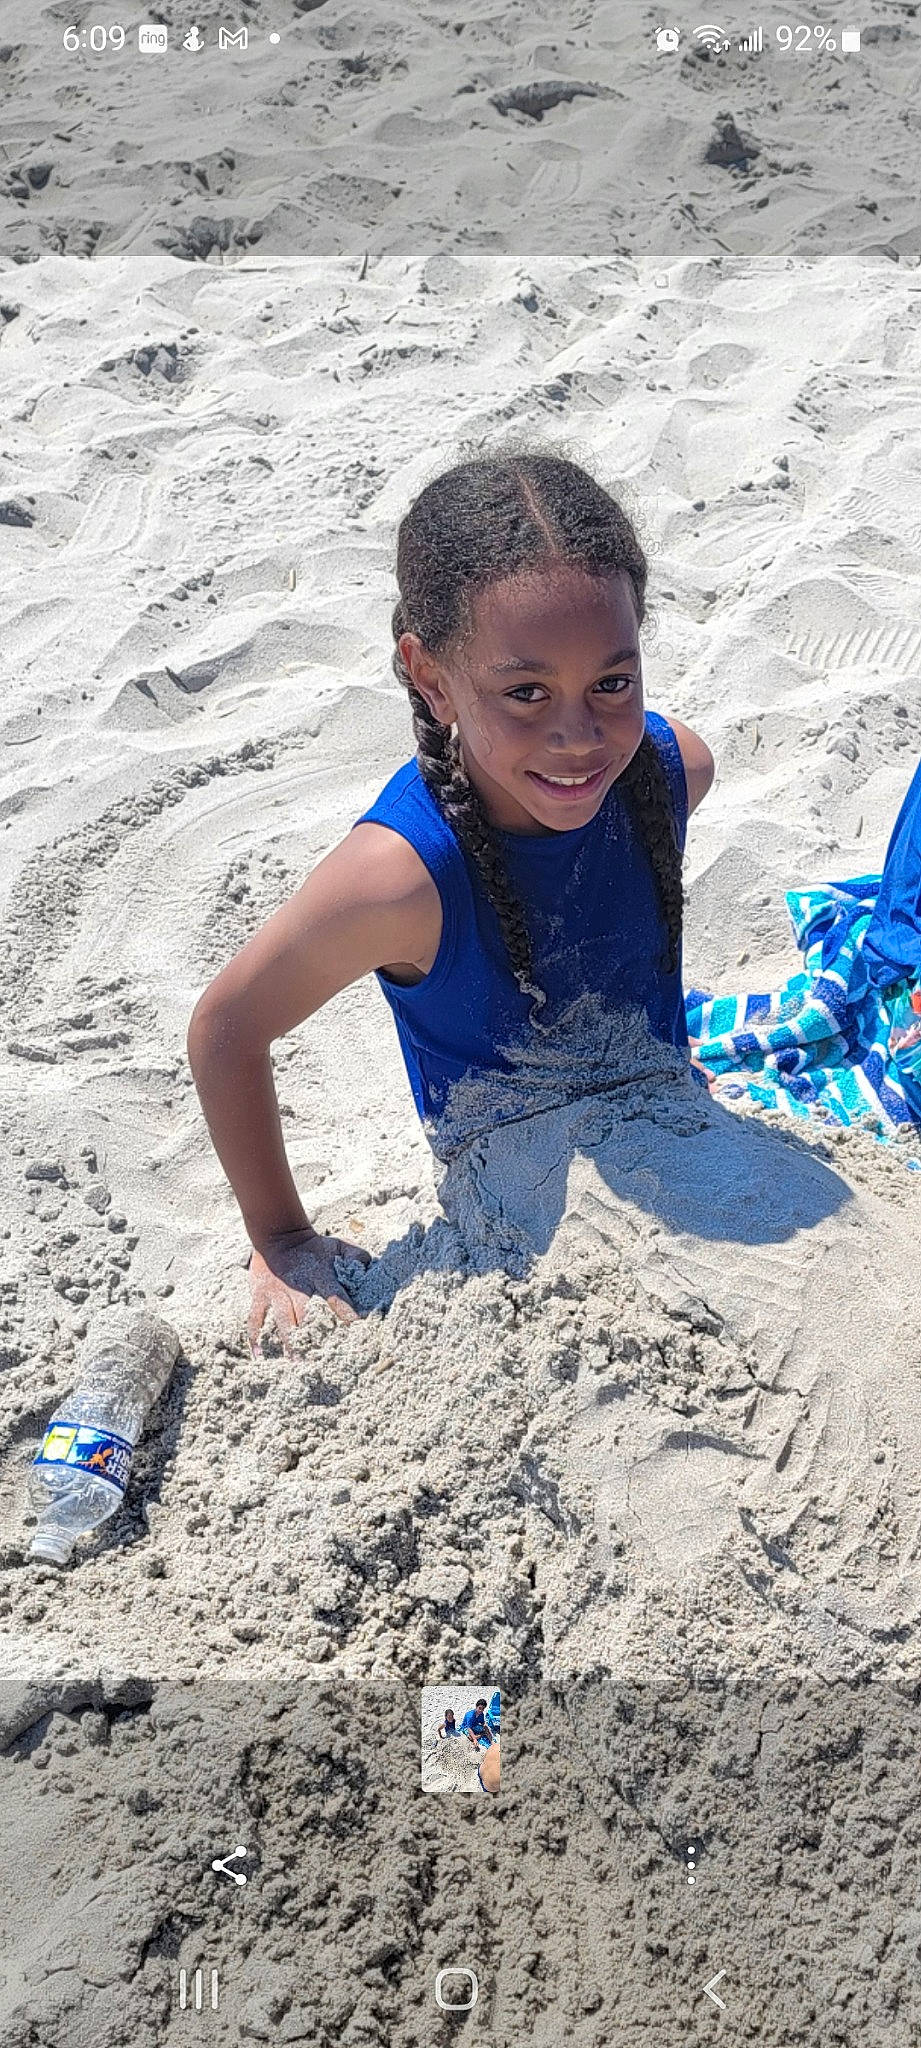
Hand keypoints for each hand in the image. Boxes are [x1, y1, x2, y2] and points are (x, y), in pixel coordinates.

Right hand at [246, 1224, 371, 1354]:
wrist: (280, 1237)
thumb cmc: (314, 1248)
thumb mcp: (338, 1247)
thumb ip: (356, 1257)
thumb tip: (370, 1269)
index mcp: (320, 1276)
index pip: (335, 1295)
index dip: (345, 1311)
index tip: (354, 1327)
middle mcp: (298, 1286)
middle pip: (306, 1315)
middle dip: (314, 1337)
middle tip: (321, 1359)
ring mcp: (277, 1292)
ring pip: (283, 1321)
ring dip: (289, 1343)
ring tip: (296, 1364)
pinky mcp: (260, 1295)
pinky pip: (255, 1318)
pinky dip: (255, 1337)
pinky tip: (259, 1356)